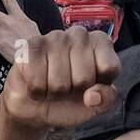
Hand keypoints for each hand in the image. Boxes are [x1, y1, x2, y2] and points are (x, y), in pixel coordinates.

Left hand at [0, 0, 42, 64]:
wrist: (31, 58)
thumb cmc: (34, 43)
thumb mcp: (32, 27)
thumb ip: (22, 20)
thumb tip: (18, 20)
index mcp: (19, 16)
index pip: (9, 0)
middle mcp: (9, 22)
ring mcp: (2, 32)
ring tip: (1, 36)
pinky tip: (0, 44)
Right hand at [0, 26, 120, 131]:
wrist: (36, 105)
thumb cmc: (69, 100)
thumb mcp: (96, 104)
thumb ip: (106, 99)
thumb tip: (91, 97)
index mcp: (101, 43)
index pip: (109, 68)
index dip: (99, 85)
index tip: (91, 84)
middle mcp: (79, 34)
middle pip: (84, 77)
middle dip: (74, 91)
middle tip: (68, 86)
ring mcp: (54, 37)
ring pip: (59, 83)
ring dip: (54, 93)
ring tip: (52, 85)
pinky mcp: (30, 46)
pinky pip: (37, 83)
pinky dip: (37, 92)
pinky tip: (37, 81)